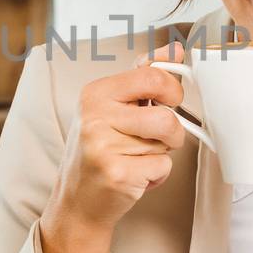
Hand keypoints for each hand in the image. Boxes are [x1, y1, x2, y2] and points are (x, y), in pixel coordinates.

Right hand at [46, 41, 187, 236]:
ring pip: (166, 143)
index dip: (172, 90)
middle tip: (160, 137)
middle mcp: (95, 116)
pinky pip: (163, 167)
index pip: (152, 76)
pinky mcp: (116, 173)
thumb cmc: (100, 151)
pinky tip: (134, 177)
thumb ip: (144, 77)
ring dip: (161, 154)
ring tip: (138, 158)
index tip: (168, 102)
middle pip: (165, 115)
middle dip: (173, 130)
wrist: (77, 201)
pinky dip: (157, 175)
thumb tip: (174, 51)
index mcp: (96, 93)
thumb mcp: (113, 107)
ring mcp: (103, 146)